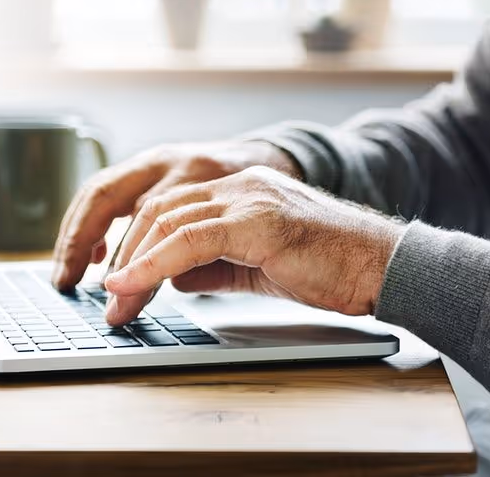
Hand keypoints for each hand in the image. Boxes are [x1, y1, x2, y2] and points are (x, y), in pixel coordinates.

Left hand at [100, 165, 406, 325]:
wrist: (382, 266)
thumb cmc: (331, 267)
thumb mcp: (259, 266)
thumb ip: (215, 265)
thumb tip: (174, 279)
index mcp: (240, 191)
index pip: (169, 207)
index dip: (134, 243)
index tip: (113, 281)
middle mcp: (240, 184)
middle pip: (158, 210)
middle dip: (124, 257)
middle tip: (107, 302)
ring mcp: (249, 197)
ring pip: (166, 220)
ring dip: (133, 266)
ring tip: (116, 304)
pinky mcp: (258, 220)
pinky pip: (190, 238)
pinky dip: (152, 264)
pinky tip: (131, 286)